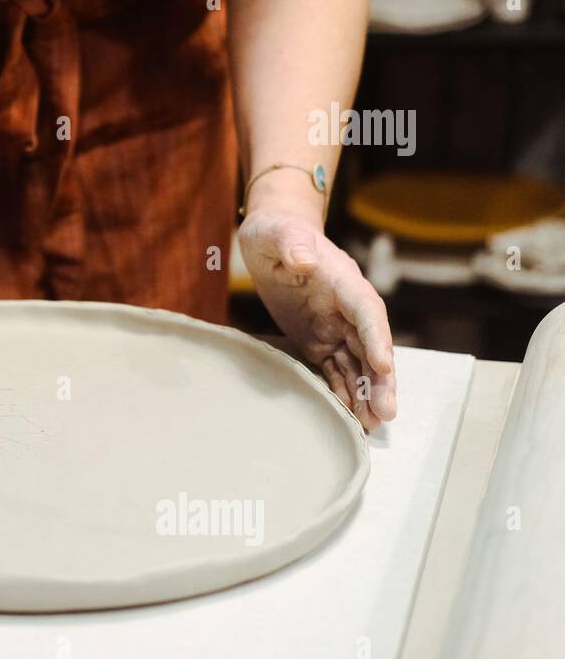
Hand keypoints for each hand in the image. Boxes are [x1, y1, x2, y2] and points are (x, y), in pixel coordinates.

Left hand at [239, 205, 396, 429]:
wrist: (272, 240)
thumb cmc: (277, 232)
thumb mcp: (278, 233)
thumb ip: (292, 243)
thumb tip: (304, 258)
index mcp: (343, 281)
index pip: (366, 311)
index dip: (376, 338)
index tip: (383, 365)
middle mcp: (347, 307)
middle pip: (370, 346)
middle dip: (380, 380)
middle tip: (386, 413)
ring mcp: (336, 326)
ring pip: (357, 364)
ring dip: (366, 394)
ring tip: (371, 426)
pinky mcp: (320, 340)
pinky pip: (336, 369)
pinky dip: (344, 392)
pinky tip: (351, 416)